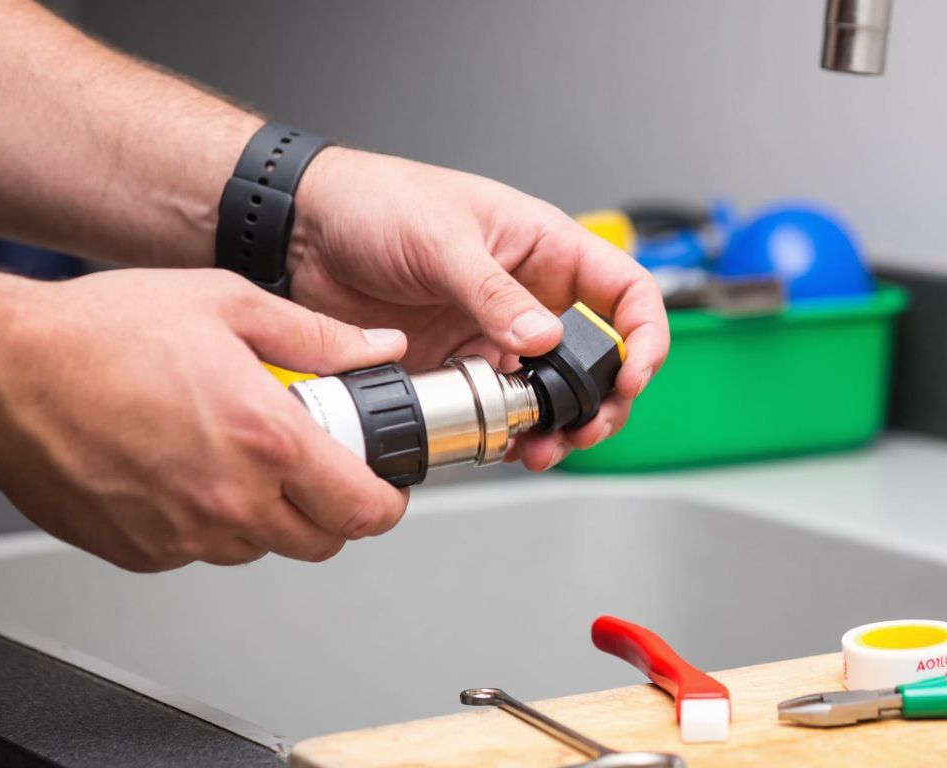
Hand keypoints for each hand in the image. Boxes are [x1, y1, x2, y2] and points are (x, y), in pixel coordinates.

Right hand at [0, 269, 409, 571]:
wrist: (3, 373)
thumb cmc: (101, 334)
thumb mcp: (228, 303)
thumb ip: (317, 335)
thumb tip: (379, 349)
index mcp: (265, 440)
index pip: (363, 509)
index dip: (386, 502)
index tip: (383, 486)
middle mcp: (230, 499)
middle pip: (324, 541)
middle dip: (333, 508)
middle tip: (316, 467)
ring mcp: (184, 534)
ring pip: (263, 548)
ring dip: (270, 515)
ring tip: (239, 457)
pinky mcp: (143, 553)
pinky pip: (203, 551)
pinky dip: (211, 522)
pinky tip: (187, 470)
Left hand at [287, 148, 669, 470]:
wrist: (303, 232)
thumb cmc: (376, 202)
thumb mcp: (443, 239)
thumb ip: (494, 294)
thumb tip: (542, 339)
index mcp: (546, 248)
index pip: (625, 291)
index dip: (644, 335)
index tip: (633, 374)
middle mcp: (531, 295)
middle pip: (599, 356)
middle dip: (604, 399)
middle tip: (587, 427)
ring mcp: (497, 334)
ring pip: (553, 393)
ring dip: (559, 427)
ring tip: (545, 447)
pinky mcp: (461, 365)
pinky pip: (501, 408)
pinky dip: (510, 433)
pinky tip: (503, 444)